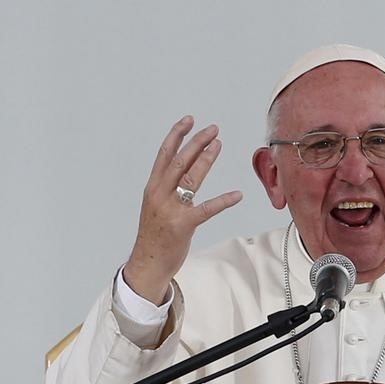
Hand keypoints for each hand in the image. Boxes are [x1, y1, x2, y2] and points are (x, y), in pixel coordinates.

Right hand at [125, 116, 242, 303]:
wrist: (147, 263)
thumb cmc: (155, 235)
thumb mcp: (156, 206)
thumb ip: (168, 188)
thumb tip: (185, 171)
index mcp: (152, 188)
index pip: (164, 155)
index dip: (177, 135)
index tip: (189, 120)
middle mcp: (159, 194)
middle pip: (179, 161)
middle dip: (196, 142)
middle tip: (212, 129)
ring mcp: (170, 209)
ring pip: (190, 178)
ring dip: (206, 160)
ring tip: (219, 145)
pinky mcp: (183, 225)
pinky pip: (206, 209)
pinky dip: (223, 201)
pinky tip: (237, 194)